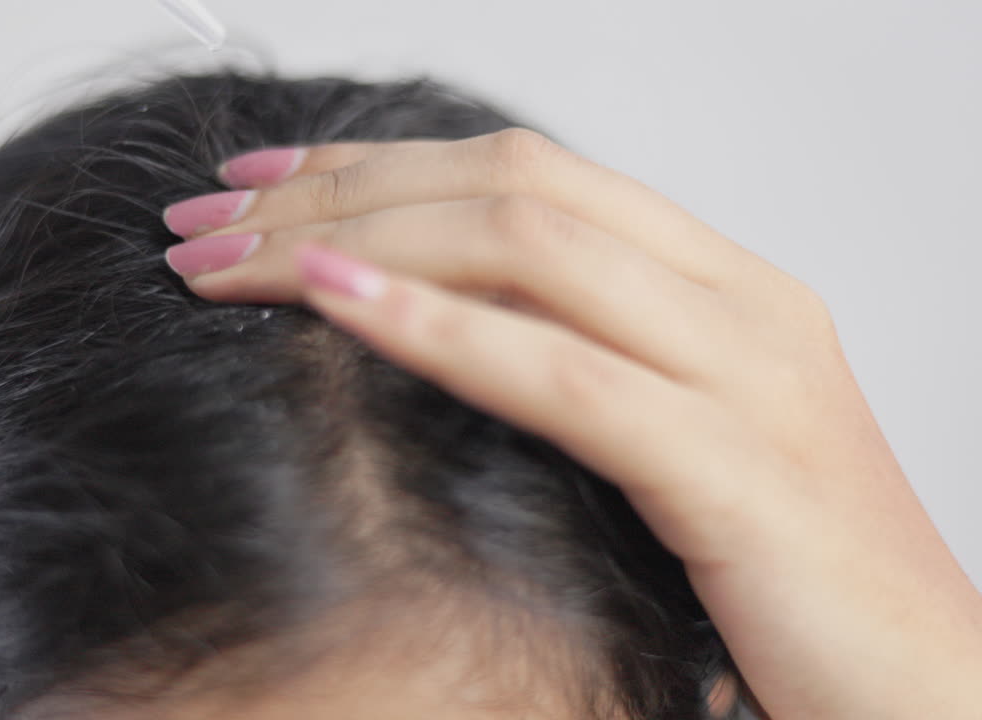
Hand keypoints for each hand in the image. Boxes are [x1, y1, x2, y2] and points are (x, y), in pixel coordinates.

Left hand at [161, 129, 981, 718]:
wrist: (930, 692)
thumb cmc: (787, 577)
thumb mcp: (673, 441)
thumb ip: (582, 365)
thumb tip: (436, 328)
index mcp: (719, 283)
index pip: (523, 172)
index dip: (378, 163)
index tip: (262, 182)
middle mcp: (736, 300)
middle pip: (506, 186)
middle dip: (336, 192)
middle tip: (207, 218)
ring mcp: (744, 374)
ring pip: (526, 249)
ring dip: (351, 244)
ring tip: (226, 261)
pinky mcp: (734, 469)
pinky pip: (566, 375)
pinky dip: (439, 329)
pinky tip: (336, 306)